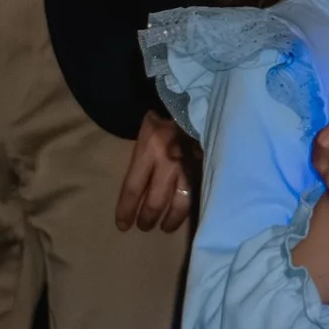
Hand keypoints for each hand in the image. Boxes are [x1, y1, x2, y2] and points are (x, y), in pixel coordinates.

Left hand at [116, 111, 199, 233]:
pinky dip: (190, 208)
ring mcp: (190, 167)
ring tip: (165, 227)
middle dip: (147, 219)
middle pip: (155, 202)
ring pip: (179, 204)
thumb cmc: (162, 117)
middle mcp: (168, 163)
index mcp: (148, 151)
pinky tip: (186, 215)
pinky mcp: (205, 169)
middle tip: (145, 226)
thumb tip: (138, 191)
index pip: (133, 189)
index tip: (123, 225)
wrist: (193, 101)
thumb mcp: (144, 134)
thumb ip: (142, 160)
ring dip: (170, 220)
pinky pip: (196, 194)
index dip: (127, 210)